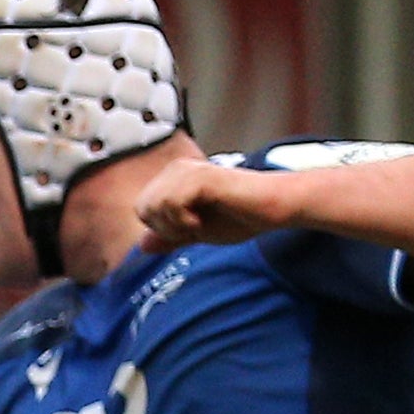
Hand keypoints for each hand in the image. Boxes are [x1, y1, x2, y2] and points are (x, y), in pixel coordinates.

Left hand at [134, 158, 294, 253]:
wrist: (271, 209)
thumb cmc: (239, 218)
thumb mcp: (197, 233)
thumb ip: (170, 237)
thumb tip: (141, 245)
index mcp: (174, 178)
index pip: (142, 208)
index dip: (161, 228)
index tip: (190, 229)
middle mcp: (178, 168)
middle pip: (143, 208)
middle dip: (166, 228)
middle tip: (195, 227)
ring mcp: (189, 169)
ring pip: (154, 205)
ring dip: (175, 226)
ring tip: (199, 224)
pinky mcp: (202, 176)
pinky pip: (170, 203)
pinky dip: (183, 221)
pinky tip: (201, 221)